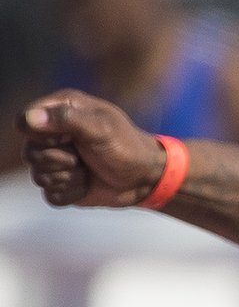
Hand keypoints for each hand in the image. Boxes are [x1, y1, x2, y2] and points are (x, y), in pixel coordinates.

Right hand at [18, 91, 169, 207]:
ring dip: (68, 178)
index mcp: (61, 111)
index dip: (41, 135)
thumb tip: (29, 119)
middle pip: (29, 153)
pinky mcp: (61, 184)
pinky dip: (71, 193)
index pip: (24, 121)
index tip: (67, 138)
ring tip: (88, 170)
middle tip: (84, 158)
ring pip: (38, 176)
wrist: (146, 178)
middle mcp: (53, 134)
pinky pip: (51, 195)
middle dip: (59, 160)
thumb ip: (67, 119)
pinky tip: (87, 185)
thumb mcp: (101, 128)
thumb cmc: (127, 147)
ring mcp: (56, 160)